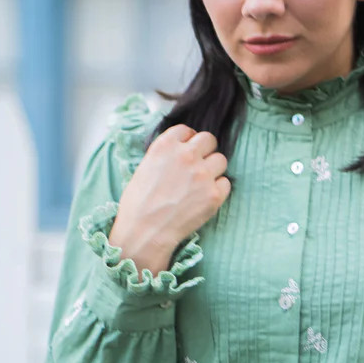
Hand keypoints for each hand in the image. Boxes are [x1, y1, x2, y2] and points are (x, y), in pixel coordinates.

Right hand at [108, 124, 230, 273]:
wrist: (144, 232)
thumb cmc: (138, 204)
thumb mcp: (145, 168)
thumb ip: (166, 155)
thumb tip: (181, 151)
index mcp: (165, 146)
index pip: (187, 130)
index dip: (188, 141)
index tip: (186, 151)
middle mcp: (186, 155)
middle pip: (209, 140)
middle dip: (205, 151)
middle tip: (198, 165)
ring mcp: (202, 174)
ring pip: (221, 160)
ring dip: (213, 169)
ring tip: (201, 184)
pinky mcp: (214, 194)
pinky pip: (226, 183)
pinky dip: (218, 189)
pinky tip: (204, 198)